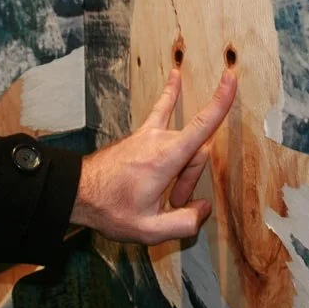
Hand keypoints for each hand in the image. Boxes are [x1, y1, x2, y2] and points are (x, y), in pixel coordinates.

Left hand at [71, 68, 236, 244]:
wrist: (77, 192)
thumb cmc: (109, 209)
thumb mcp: (148, 230)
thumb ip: (184, 224)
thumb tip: (203, 208)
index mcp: (165, 158)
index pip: (201, 125)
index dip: (220, 102)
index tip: (231, 77)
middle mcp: (159, 139)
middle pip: (196, 152)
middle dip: (191, 180)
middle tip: (172, 204)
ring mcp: (148, 134)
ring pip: (183, 143)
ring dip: (181, 169)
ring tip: (168, 193)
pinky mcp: (140, 134)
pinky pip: (161, 112)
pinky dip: (170, 96)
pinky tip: (175, 77)